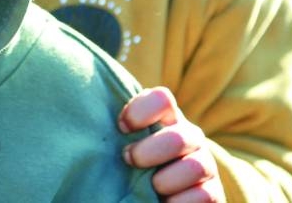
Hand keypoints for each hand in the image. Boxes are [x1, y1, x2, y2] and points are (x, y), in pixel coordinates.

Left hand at [118, 87, 224, 202]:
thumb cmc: (135, 167)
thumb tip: (78, 118)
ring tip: (150, 187)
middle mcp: (190, 138)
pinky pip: (204, 196)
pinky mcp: (213, 193)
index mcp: (166, 119)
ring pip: (196, 166)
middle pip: (179, 136)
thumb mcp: (126, 144)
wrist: (163, 197)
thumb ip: (116, 131)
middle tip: (128, 161)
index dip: (140, 110)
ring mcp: (205, 165)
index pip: (162, 99)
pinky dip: (180, 202)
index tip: (120, 127)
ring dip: (165, 180)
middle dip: (149, 152)